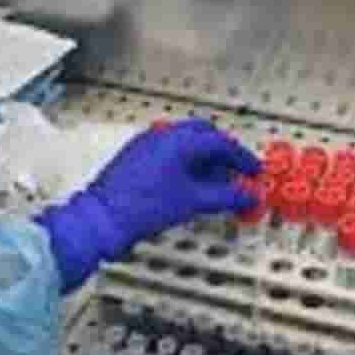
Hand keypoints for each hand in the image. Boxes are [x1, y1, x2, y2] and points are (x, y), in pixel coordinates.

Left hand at [34, 118, 259, 291]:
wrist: (100, 220)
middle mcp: (161, 135)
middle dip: (224, 153)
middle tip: (238, 172)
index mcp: (178, 139)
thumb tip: (249, 196)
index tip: (254, 171)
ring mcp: (145, 144)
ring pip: (185, 143)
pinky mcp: (135, 157)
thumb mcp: (191, 202)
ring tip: (217, 183)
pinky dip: (186, 164)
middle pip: (203, 135)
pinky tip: (191, 185)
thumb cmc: (140, 208)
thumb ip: (225, 196)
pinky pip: (169, 152)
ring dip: (205, 158)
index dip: (242, 157)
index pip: (220, 141)